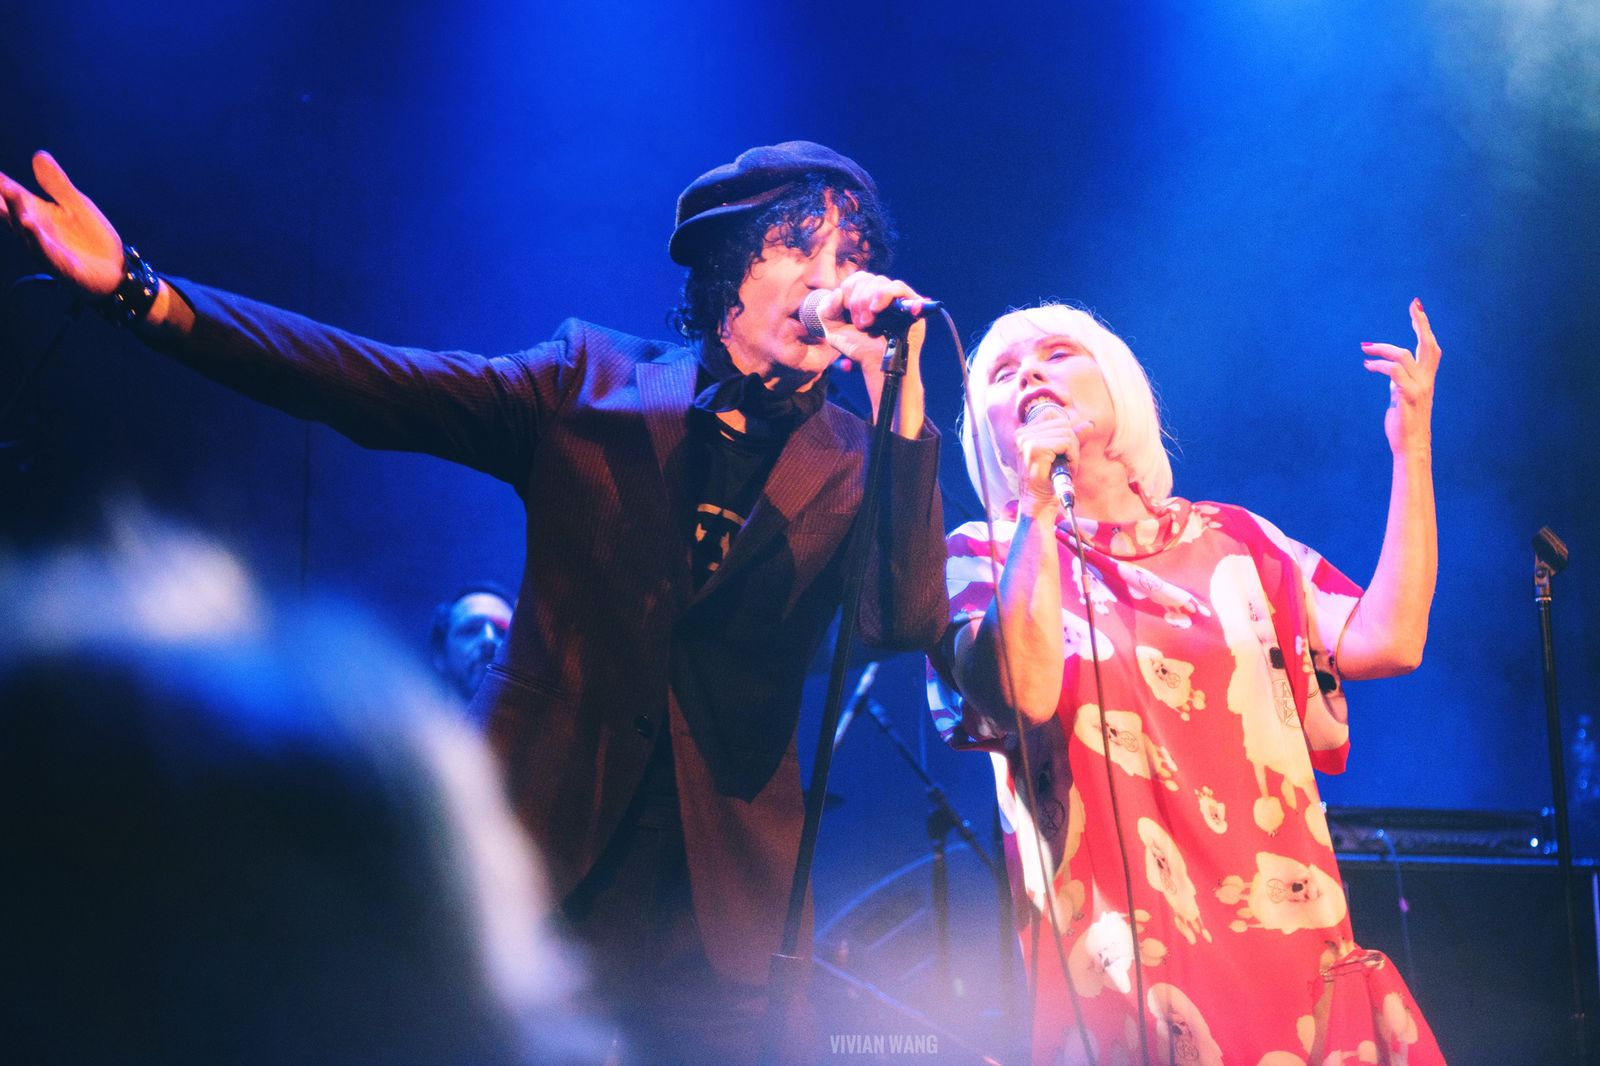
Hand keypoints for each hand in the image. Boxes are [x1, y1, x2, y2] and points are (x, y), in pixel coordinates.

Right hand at [0, 151, 124, 297]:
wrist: (115, 271)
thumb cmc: (91, 237)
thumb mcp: (76, 204)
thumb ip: (56, 183)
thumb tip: (39, 154)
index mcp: (37, 213)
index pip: (12, 193)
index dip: (0, 181)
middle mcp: (35, 231)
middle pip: (12, 211)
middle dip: (3, 197)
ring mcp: (46, 249)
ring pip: (27, 231)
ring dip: (17, 212)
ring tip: (11, 193)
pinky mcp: (63, 267)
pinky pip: (47, 253)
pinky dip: (37, 238)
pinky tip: (29, 223)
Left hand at [814, 271, 929, 426]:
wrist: (879, 364)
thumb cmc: (860, 349)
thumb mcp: (834, 331)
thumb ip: (826, 310)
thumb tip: (838, 292)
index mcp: (864, 296)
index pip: (855, 279)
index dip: (848, 293)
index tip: (848, 316)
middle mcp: (880, 294)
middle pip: (865, 278)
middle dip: (857, 301)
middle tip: (860, 324)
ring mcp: (896, 298)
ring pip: (879, 281)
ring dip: (867, 302)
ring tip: (868, 324)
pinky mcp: (911, 303)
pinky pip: (897, 287)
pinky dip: (883, 295)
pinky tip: (877, 310)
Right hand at [1014, 406, 1092, 518]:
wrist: (1039, 503)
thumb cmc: (1049, 480)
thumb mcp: (1061, 454)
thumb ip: (1073, 437)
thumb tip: (1090, 424)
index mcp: (1024, 433)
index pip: (1052, 414)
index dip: (1064, 430)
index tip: (1062, 450)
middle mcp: (1022, 434)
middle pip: (1062, 422)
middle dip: (1071, 443)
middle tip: (1066, 462)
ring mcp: (1027, 441)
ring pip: (1066, 433)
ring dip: (1073, 452)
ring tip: (1066, 467)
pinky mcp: (1035, 449)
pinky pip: (1067, 442)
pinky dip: (1073, 457)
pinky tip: (1067, 469)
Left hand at [1361, 299, 1440, 456]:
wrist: (1411, 445)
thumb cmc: (1405, 423)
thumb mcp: (1402, 396)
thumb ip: (1399, 381)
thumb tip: (1390, 370)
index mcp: (1426, 379)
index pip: (1430, 348)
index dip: (1425, 327)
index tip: (1417, 307)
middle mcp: (1426, 380)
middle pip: (1429, 345)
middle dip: (1422, 323)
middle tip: (1413, 306)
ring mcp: (1418, 388)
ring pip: (1405, 356)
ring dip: (1383, 348)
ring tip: (1366, 347)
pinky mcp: (1407, 397)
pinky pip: (1394, 373)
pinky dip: (1379, 366)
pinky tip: (1367, 365)